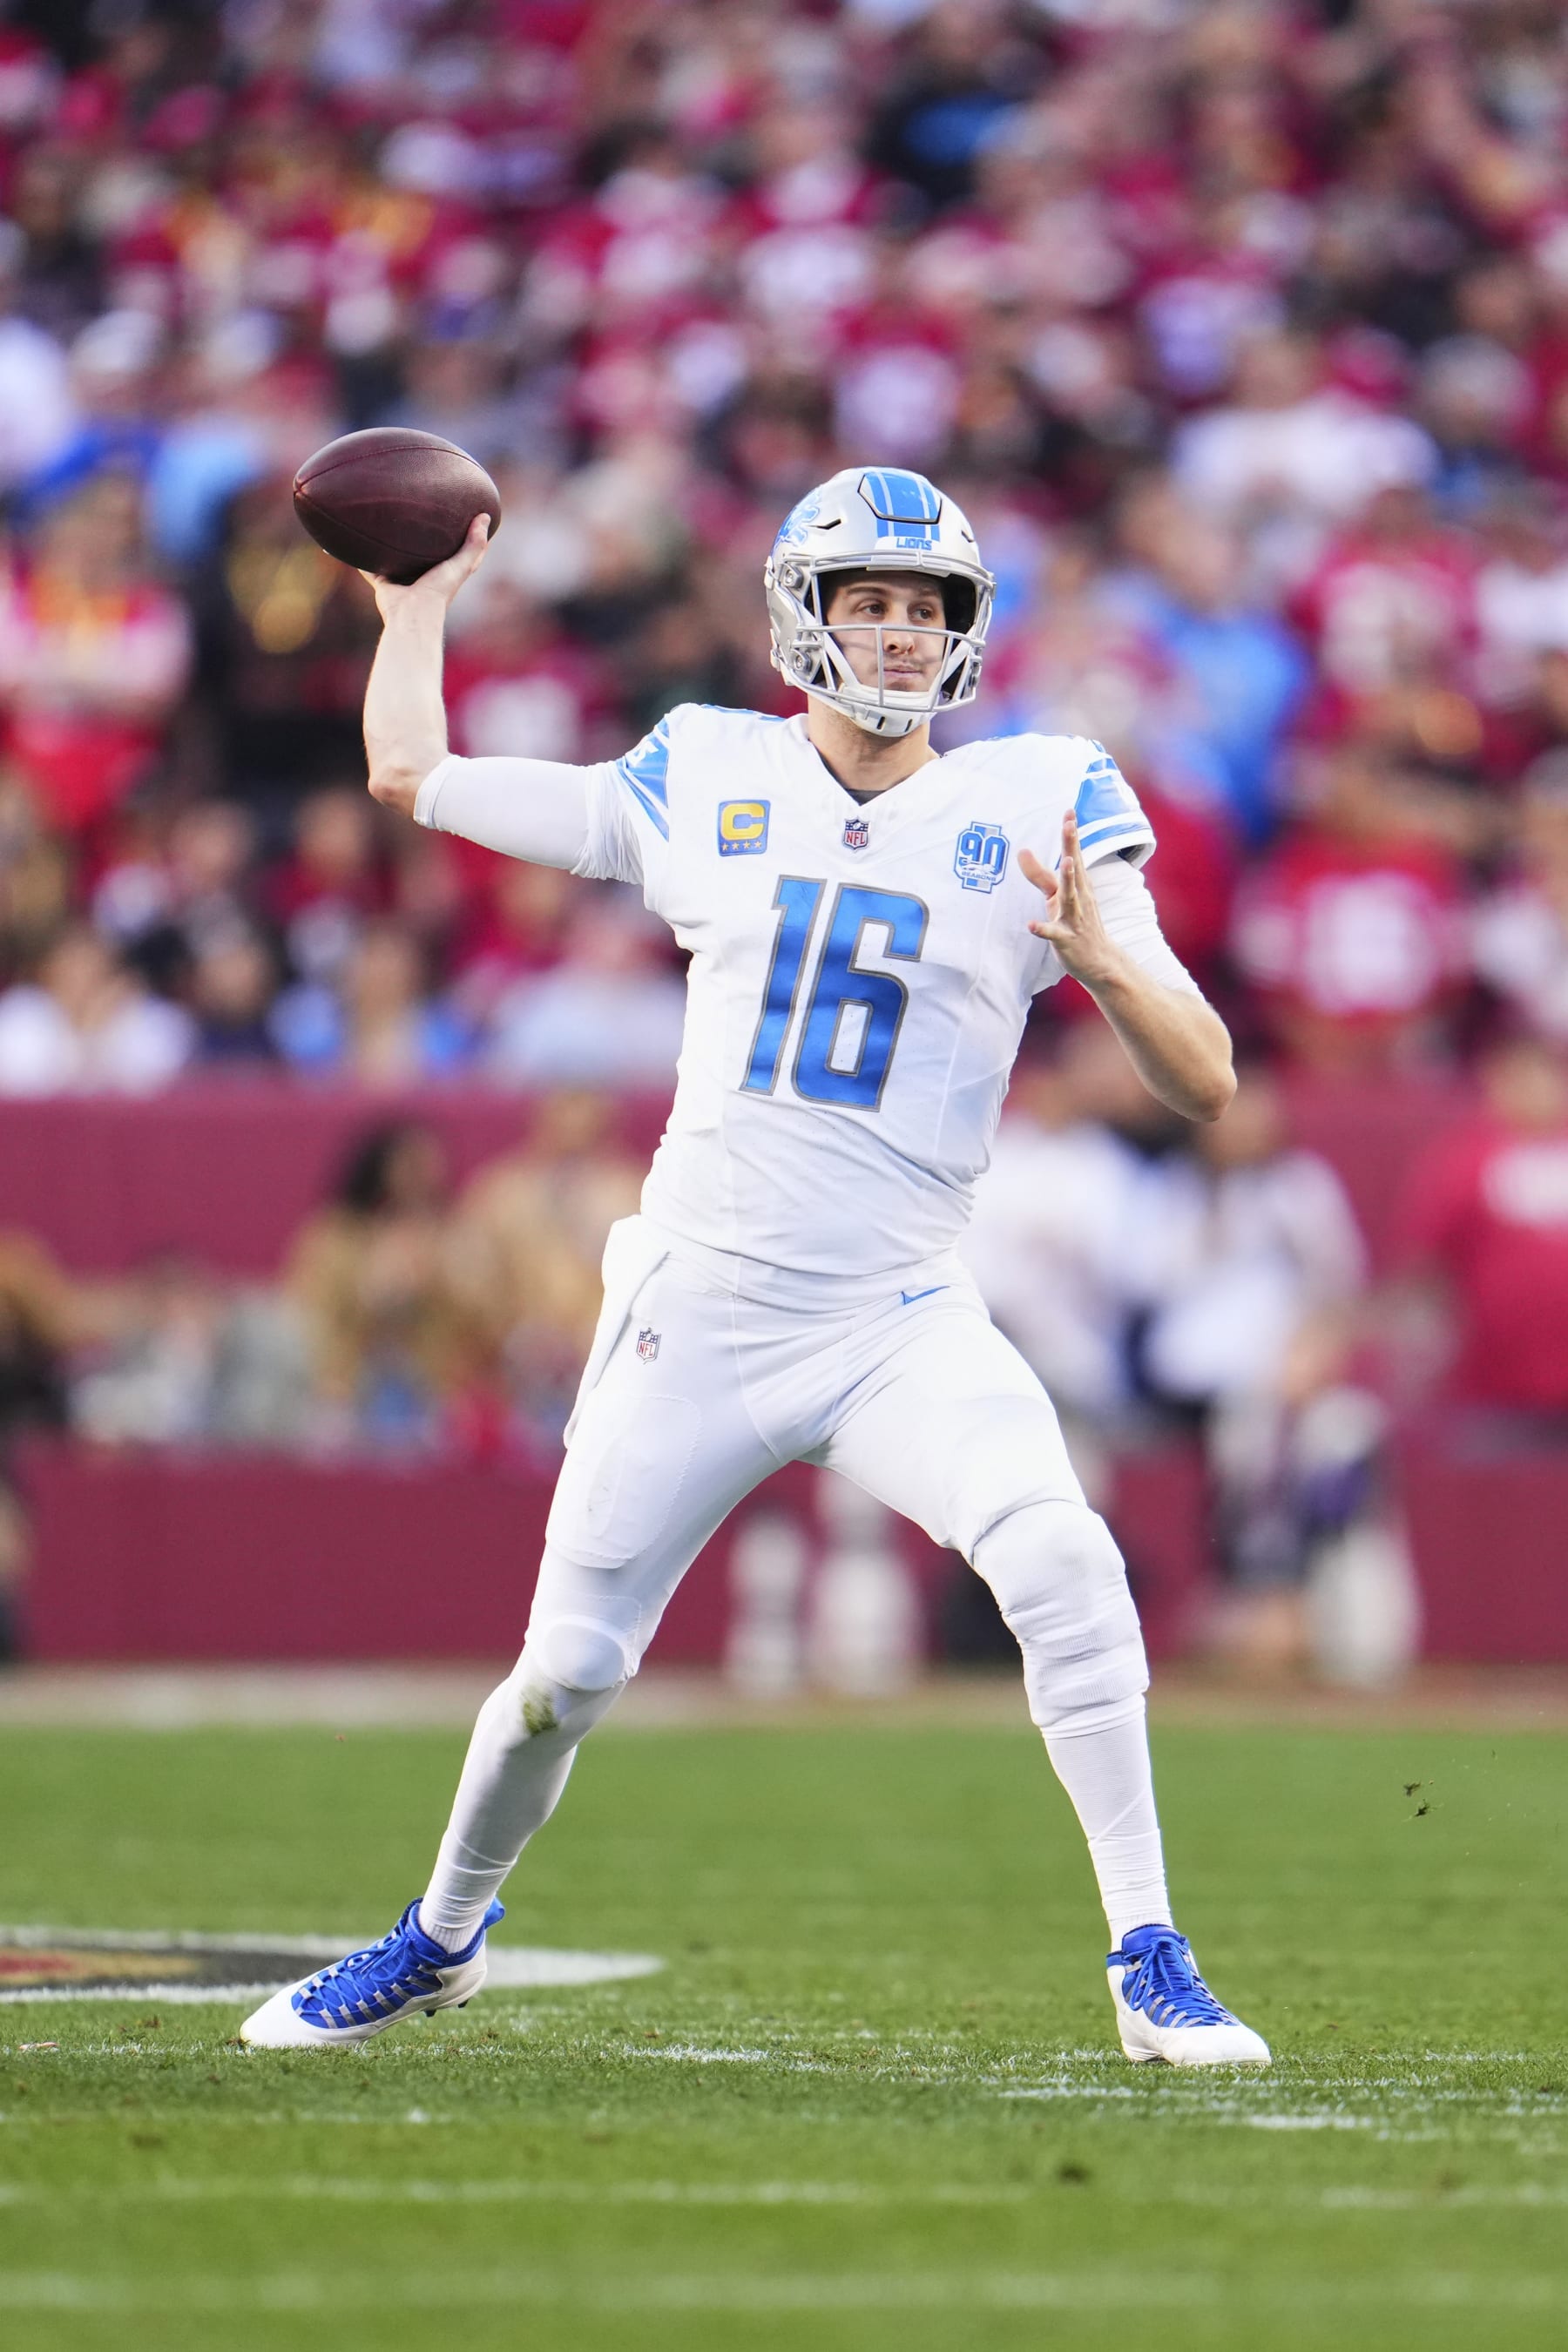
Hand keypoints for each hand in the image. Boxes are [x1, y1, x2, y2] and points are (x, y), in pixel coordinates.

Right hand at [360, 512, 491, 625]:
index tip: (458, 516)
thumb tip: (486, 516)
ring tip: (386, 522)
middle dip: (420, 537)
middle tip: (417, 511)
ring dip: (392, 546)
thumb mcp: (462, 565)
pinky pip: (371, 567)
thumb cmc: (438, 590)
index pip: (454, 553)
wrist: (411, 612)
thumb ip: (474, 544)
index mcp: (442, 573)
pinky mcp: (384, 582)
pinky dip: (364, 559)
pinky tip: (358, 542)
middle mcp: (422, 576)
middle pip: (422, 553)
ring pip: (396, 558)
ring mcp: (402, 579)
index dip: (457, 536)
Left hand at [1020, 812, 1124, 990]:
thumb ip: (1039, 874)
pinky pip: (1054, 934)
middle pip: (1075, 869)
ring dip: (1068, 880)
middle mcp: (1080, 898)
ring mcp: (1075, 919)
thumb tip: (1021, 850)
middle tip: (1069, 823)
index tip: (1069, 811)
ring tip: (1066, 863)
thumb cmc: (1077, 923)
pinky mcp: (1067, 940)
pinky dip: (1043, 929)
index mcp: (1078, 886)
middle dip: (1073, 846)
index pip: (1075, 855)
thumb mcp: (1057, 896)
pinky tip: (1031, 925)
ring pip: (1071, 897)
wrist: (1100, 961)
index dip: (1072, 834)